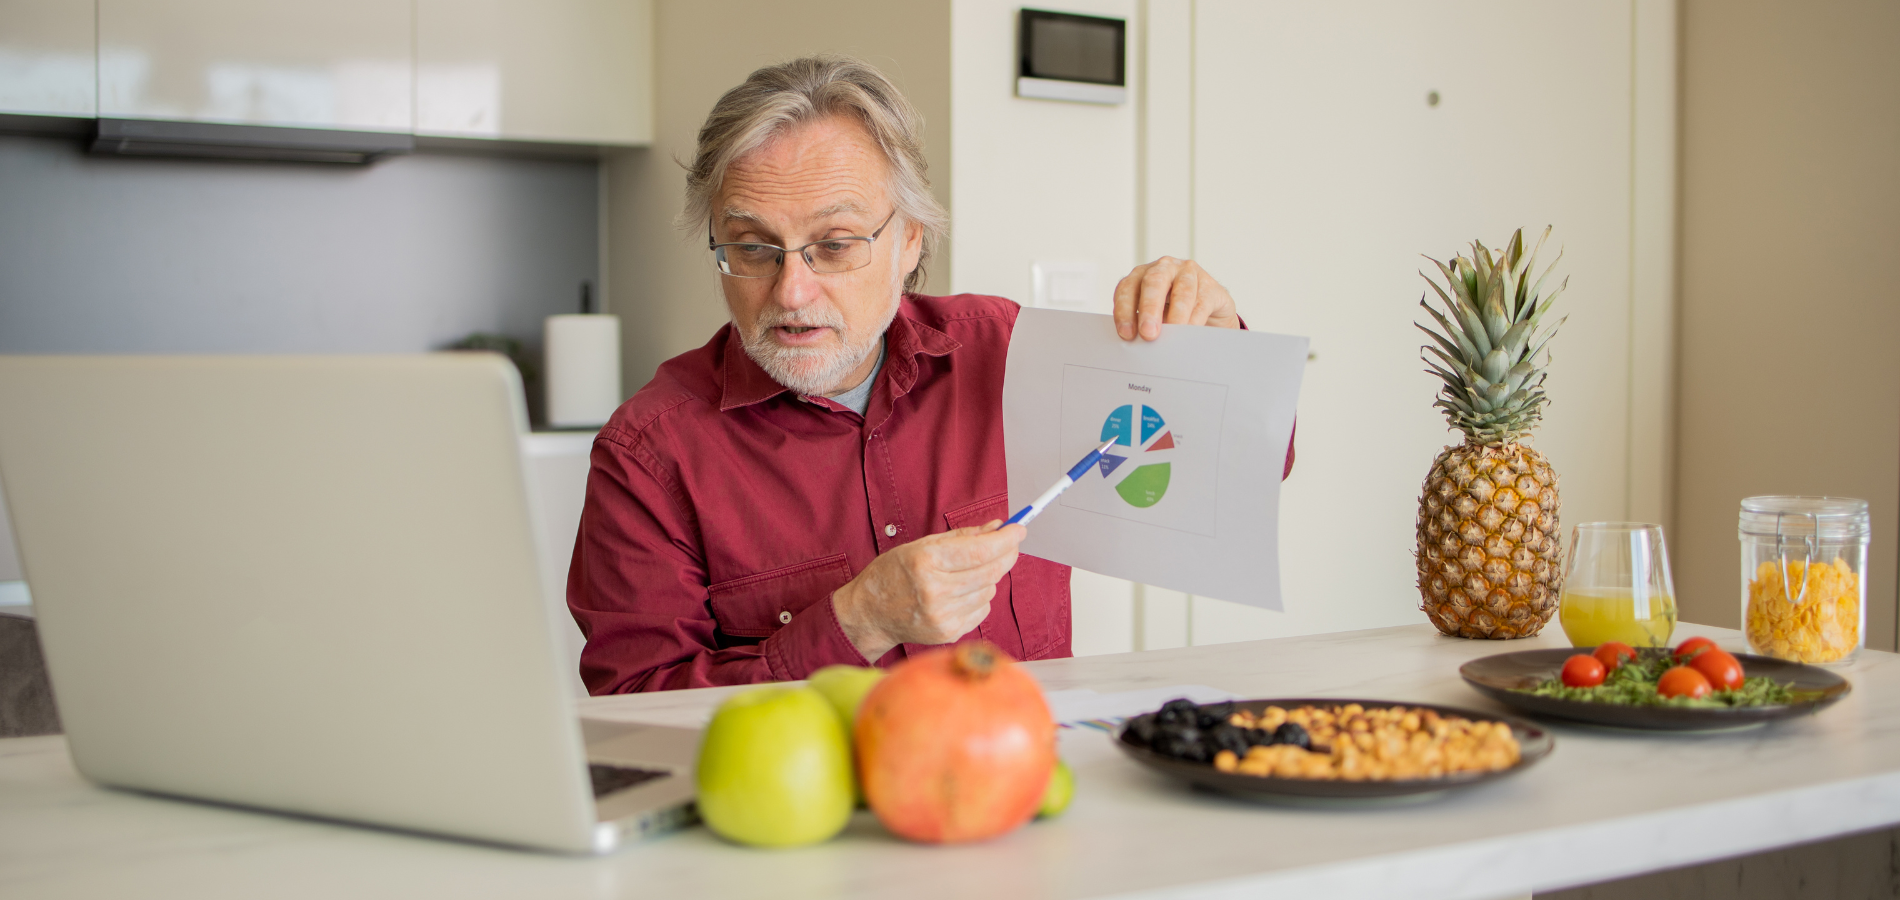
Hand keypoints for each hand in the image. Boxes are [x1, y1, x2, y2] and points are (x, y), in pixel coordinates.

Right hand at [831, 521, 1026, 661]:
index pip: (980, 551)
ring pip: (990, 590)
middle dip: (1006, 554)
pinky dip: (979, 598)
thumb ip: (962, 537)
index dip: (1006, 539)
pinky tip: (960, 593)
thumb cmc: (893, 574)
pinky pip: (982, 610)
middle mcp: (935, 590)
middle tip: (1010, 544)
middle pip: (991, 571)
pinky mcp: (948, 632)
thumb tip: (997, 527)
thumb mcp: (921, 545)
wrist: (870, 614)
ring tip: (968, 573)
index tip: (1019, 529)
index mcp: (926, 562)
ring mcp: (942, 615)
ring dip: (989, 577)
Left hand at [1113, 257, 1240, 340]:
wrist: (1209, 314)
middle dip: (1149, 308)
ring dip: (1176, 315)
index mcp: (1142, 275)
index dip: (1124, 310)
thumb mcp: (1153, 317)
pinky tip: (1190, 332)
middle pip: (1153, 282)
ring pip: (1182, 291)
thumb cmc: (1173, 314)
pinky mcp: (1211, 286)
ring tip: (1172, 334)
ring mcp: (1189, 273)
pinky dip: (1195, 319)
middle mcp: (1164, 268)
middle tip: (1148, 333)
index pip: (1127, 288)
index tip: (1126, 334)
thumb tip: (1135, 343)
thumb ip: (1141, 324)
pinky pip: (1202, 302)